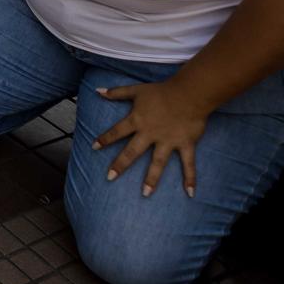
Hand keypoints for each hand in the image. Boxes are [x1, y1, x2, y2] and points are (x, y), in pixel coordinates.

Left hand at [91, 79, 213, 197]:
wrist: (189, 93)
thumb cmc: (161, 91)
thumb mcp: (136, 90)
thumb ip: (116, 92)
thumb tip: (98, 90)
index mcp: (137, 120)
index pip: (117, 131)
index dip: (105, 139)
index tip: (94, 147)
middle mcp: (150, 134)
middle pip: (132, 152)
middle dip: (120, 165)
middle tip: (110, 178)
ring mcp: (168, 141)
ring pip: (158, 163)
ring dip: (152, 179)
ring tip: (145, 194)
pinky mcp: (185, 145)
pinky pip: (188, 164)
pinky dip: (190, 178)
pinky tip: (190, 193)